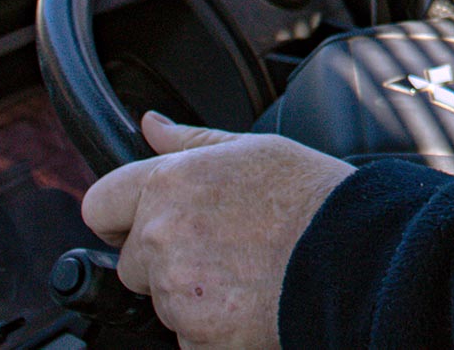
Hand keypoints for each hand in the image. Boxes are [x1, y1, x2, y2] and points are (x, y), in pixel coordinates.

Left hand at [81, 114, 352, 349]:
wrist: (352, 254)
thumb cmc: (312, 198)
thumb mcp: (255, 149)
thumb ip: (192, 141)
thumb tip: (150, 125)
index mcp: (170, 183)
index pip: (100, 204)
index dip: (120, 216)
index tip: (142, 224)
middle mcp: (162, 234)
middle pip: (132, 260)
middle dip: (163, 259)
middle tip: (219, 248)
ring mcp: (176, 288)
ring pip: (161, 298)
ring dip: (191, 293)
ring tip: (244, 272)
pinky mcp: (194, 333)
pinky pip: (185, 334)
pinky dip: (210, 326)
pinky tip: (247, 301)